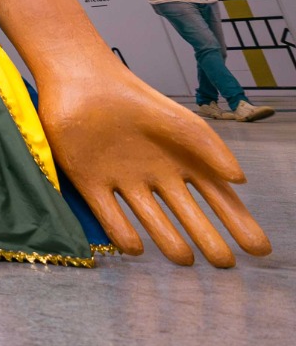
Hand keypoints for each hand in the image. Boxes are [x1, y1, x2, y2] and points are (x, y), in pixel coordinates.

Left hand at [36, 63, 269, 266]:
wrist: (86, 81)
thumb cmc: (138, 101)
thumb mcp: (184, 125)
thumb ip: (213, 150)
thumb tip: (241, 181)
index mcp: (183, 163)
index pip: (218, 200)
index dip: (239, 224)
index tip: (258, 250)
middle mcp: (157, 178)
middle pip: (188, 217)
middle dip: (208, 240)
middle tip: (224, 264)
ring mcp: (124, 181)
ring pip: (151, 220)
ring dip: (168, 241)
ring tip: (185, 260)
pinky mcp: (91, 182)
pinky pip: (108, 214)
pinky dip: (122, 232)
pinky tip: (137, 248)